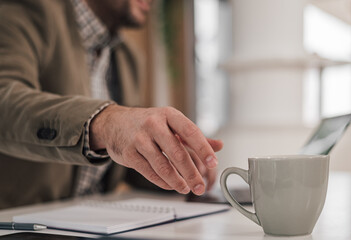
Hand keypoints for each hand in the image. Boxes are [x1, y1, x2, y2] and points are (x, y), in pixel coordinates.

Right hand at [90, 105, 220, 194]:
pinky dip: (163, 182)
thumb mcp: (171, 122)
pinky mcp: (129, 153)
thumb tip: (219, 145)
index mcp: (168, 115)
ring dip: (177, 181)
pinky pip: (149, 172)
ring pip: (163, 166)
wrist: (114, 123)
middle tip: (200, 186)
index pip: (191, 132)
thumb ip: (194, 136)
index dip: (203, 148)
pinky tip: (171, 185)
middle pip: (177, 153)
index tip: (213, 162)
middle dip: (191, 173)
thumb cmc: (147, 123)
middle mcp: (153, 125)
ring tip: (186, 188)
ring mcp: (139, 139)